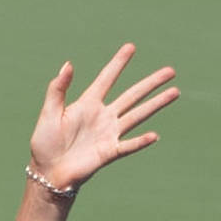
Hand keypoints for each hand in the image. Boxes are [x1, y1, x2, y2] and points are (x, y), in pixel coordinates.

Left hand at [28, 44, 178, 191]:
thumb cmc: (45, 143)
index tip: (131, 47)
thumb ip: (57, 89)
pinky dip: (140, 141)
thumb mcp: (49, 113)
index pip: (107, 79)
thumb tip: (67, 64)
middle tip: (170, 70)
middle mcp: (103, 116)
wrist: (48, 173)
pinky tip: (154, 135)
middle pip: (132, 95)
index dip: (118, 63)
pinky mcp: (109, 152)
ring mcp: (109, 133)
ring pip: (137, 115)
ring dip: (156, 104)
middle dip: (151, 83)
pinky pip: (128, 145)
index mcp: (88, 104)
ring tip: (175, 92)